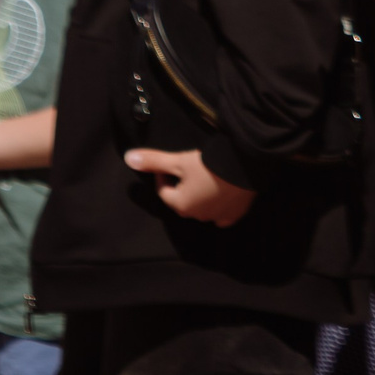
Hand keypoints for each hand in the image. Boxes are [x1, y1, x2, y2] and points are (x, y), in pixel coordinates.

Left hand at [125, 148, 255, 226]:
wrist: (246, 164)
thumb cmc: (210, 164)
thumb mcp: (179, 160)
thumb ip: (154, 161)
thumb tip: (128, 158)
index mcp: (182, 205)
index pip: (164, 192)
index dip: (163, 176)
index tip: (168, 164)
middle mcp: (198, 215)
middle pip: (183, 202)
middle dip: (181, 188)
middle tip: (187, 169)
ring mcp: (218, 216)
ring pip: (202, 208)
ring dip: (200, 197)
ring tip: (205, 178)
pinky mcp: (235, 214)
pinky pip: (222, 215)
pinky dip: (219, 207)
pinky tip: (221, 196)